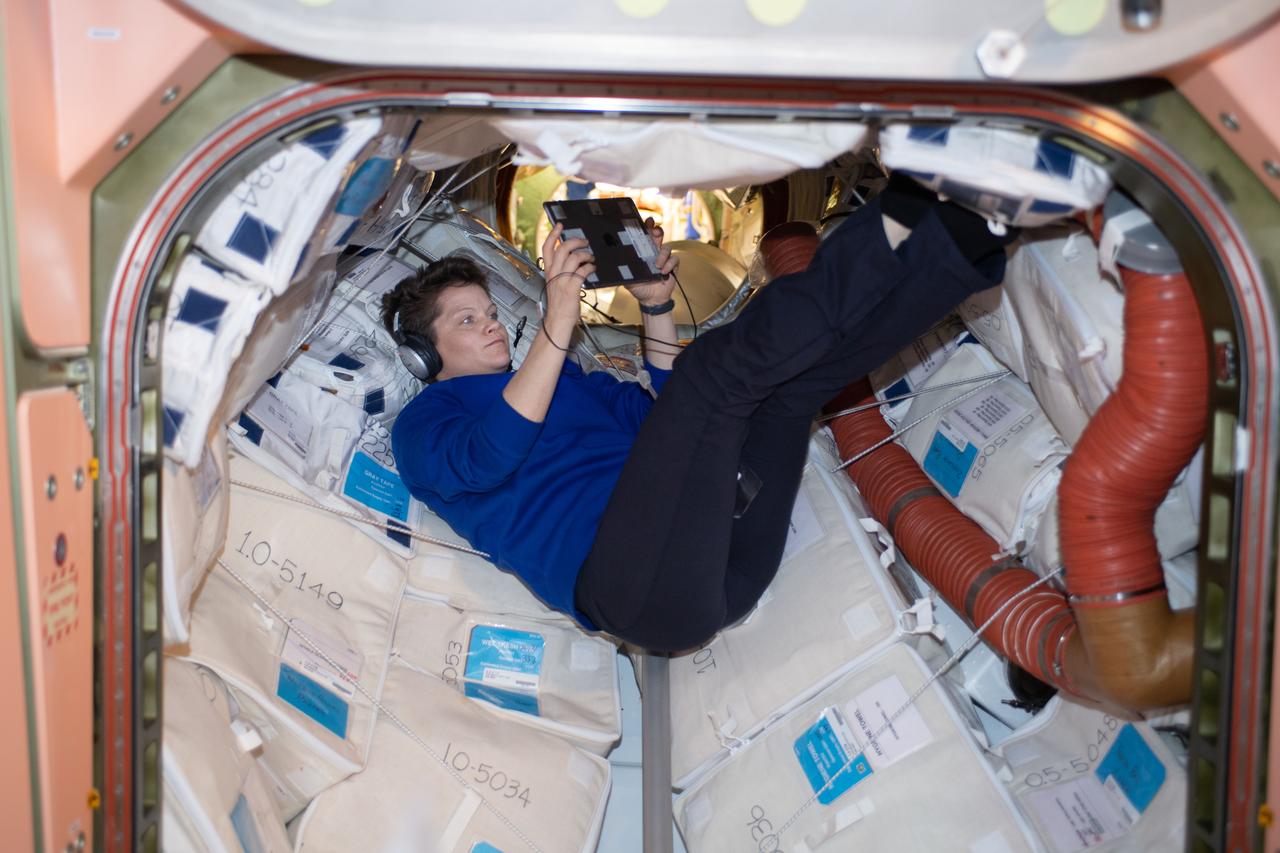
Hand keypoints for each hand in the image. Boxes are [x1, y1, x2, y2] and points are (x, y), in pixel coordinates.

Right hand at [540, 223, 594, 340]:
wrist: (558, 320)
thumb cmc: (559, 304)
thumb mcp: (555, 283)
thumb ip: (561, 271)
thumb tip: (573, 259)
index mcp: (548, 271)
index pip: (546, 248)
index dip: (553, 234)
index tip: (559, 225)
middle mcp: (554, 273)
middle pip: (562, 248)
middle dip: (576, 241)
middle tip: (584, 242)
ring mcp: (562, 280)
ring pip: (574, 257)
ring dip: (586, 255)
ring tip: (591, 258)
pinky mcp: (571, 288)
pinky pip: (583, 270)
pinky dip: (590, 267)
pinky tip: (593, 269)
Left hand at [624, 217, 677, 306]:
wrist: (650, 299)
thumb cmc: (638, 286)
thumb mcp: (627, 278)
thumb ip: (622, 270)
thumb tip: (609, 264)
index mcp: (642, 251)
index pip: (644, 235)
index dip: (646, 226)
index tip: (646, 221)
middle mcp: (654, 251)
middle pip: (657, 235)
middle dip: (656, 231)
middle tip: (655, 232)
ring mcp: (664, 257)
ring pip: (666, 247)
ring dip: (662, 255)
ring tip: (657, 265)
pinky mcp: (673, 265)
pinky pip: (674, 258)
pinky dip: (669, 264)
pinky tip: (664, 272)